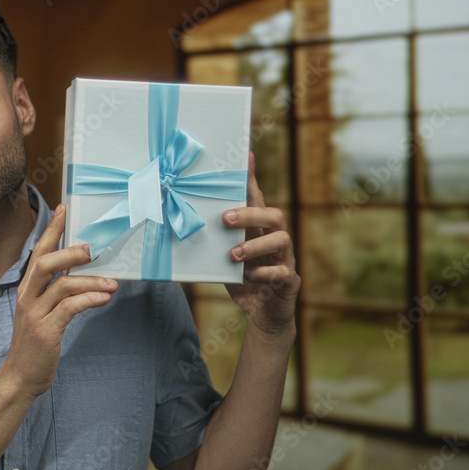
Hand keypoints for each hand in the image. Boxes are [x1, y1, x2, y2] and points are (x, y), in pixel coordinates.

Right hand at [0, 204, 118, 397]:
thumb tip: (83, 274)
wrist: (21, 376)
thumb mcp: (43, 313)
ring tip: (112, 283)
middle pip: (45, 263)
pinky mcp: (46, 331)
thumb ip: (57, 292)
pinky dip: (89, 300)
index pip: (38, 252)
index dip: (51, 230)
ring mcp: (35, 314)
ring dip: (90, 281)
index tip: (64, 209)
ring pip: (62, 285)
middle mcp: (28, 297)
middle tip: (92, 248)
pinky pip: (69, 308)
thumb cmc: (36, 344)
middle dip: (70, 252)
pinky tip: (104, 298)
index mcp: (27, 289)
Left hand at [223, 152, 300, 336]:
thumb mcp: (223, 255)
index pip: (257, 198)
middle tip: (224, 219)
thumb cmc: (240, 278)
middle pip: (273, 214)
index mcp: (258, 230)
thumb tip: (179, 220)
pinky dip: (264, 274)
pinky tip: (248, 278)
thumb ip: (213, 238)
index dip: (252, 178)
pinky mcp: (289, 281)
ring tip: (232, 254)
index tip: (245, 155)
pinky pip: (282, 272)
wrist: (262, 314)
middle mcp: (275, 239)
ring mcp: (285, 259)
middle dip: (249, 214)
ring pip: (282, 240)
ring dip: (254, 245)